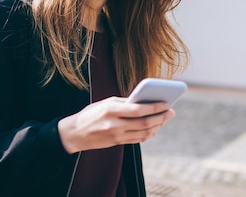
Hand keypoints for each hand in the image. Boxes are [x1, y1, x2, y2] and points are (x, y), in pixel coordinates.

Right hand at [57, 97, 174, 153]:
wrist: (74, 133)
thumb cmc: (91, 113)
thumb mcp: (105, 102)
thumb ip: (124, 102)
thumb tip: (144, 102)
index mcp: (111, 109)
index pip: (138, 109)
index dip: (154, 107)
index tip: (166, 103)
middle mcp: (114, 124)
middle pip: (144, 123)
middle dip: (161, 117)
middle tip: (171, 112)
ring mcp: (116, 135)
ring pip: (143, 133)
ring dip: (157, 126)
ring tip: (165, 119)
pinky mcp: (116, 143)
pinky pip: (137, 139)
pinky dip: (148, 134)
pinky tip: (154, 128)